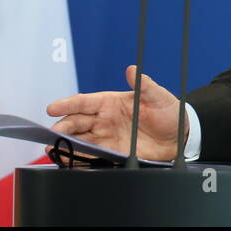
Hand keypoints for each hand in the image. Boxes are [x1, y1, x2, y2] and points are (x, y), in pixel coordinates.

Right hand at [46, 65, 187, 161]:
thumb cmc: (168, 112)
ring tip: (52, 148)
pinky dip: (78, 157)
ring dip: (65, 143)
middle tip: (52, 132)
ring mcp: (106, 137)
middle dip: (63, 126)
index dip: (67, 104)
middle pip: (77, 122)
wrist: (179, 136)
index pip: (84, 101)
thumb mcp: (159, 97)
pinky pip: (91, 156)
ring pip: (79, 139)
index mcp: (111, 102)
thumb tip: (132, 70)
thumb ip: (145, 85)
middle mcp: (104, 119)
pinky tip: (68, 160)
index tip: (52, 108)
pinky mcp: (112, 153)